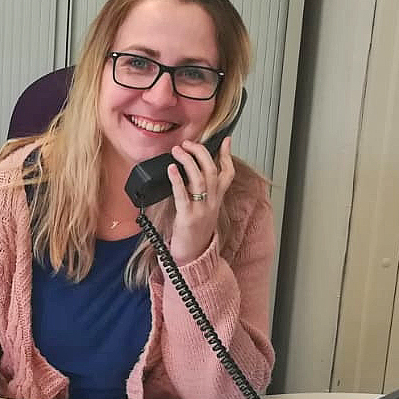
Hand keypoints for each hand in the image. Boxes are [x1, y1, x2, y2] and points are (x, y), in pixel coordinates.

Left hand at [166, 137, 234, 264]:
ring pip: (200, 179)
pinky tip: (171, 169)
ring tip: (177, 151)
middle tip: (188, 143)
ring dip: (188, 161)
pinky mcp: (188, 218)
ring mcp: (201, 210)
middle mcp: (212, 203)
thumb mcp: (204, 209)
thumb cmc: (194, 233)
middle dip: (201, 153)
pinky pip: (183, 196)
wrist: (193, 257)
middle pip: (212, 171)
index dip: (227, 155)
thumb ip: (201, 192)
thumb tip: (190, 172)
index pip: (227, 173)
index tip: (225, 140)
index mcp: (216, 200)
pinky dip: (177, 180)